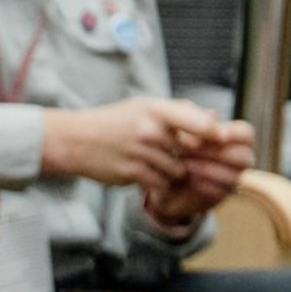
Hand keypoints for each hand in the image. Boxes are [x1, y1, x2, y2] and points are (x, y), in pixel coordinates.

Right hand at [41, 98, 218, 195]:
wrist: (72, 140)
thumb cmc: (111, 122)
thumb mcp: (142, 107)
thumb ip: (179, 112)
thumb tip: (215, 119)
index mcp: (155, 110)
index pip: (199, 123)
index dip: (214, 134)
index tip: (218, 141)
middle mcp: (149, 130)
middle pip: (189, 152)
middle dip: (187, 158)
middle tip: (177, 158)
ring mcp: (140, 153)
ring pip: (177, 171)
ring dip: (172, 173)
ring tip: (157, 167)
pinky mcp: (130, 173)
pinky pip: (160, 184)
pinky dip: (159, 184)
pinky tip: (147, 176)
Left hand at [142, 117, 255, 230]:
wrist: (151, 174)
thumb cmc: (167, 144)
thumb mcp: (173, 126)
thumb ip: (192, 117)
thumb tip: (213, 113)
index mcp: (229, 138)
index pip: (245, 133)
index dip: (234, 134)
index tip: (215, 135)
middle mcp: (234, 159)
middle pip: (244, 157)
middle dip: (217, 154)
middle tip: (190, 151)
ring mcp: (228, 180)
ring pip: (235, 177)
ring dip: (209, 169)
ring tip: (186, 164)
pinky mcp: (216, 198)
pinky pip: (220, 193)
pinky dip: (204, 185)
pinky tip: (188, 179)